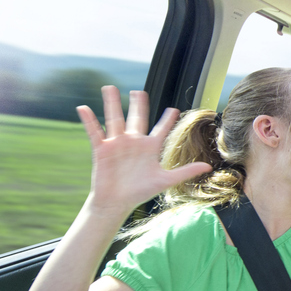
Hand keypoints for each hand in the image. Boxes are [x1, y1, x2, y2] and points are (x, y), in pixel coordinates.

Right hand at [78, 86, 210, 216]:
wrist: (117, 203)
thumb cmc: (140, 192)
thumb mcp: (165, 180)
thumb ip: (185, 171)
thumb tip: (208, 166)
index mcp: (150, 148)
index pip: (161, 129)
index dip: (167, 120)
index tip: (173, 109)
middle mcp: (134, 142)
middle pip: (137, 118)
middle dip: (137, 104)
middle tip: (138, 91)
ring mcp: (117, 144)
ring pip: (115, 119)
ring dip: (112, 104)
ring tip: (109, 87)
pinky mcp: (102, 149)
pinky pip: (95, 131)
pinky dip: (89, 120)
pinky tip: (83, 107)